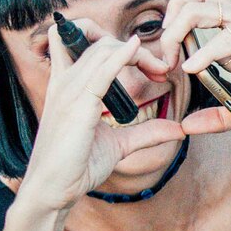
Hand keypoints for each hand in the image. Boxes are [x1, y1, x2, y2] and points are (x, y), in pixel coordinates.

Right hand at [19, 18, 187, 209]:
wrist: (52, 189)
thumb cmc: (76, 166)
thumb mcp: (118, 145)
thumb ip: (145, 133)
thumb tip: (177, 129)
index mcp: (69, 84)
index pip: (86, 42)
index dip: (121, 46)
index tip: (153, 70)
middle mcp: (66, 81)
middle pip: (99, 41)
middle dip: (135, 50)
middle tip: (161, 71)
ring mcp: (69, 90)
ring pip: (102, 49)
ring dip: (137, 54)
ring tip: (159, 69)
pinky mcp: (77, 105)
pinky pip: (101, 70)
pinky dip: (121, 56)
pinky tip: (136, 49)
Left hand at [163, 0, 230, 129]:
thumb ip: (215, 115)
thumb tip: (186, 126)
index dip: (175, 15)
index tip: (166, 48)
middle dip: (169, 21)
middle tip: (164, 54)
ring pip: (202, 8)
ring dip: (182, 33)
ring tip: (178, 62)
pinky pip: (226, 37)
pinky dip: (206, 52)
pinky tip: (193, 66)